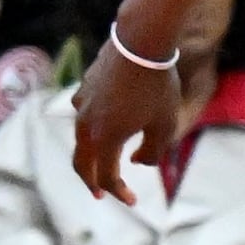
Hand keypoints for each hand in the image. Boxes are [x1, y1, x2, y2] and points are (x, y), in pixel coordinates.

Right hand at [70, 37, 185, 199]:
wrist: (139, 43)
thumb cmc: (157, 87)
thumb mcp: (164, 125)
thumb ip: (152, 152)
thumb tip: (136, 163)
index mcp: (104, 139)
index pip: (107, 176)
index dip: (119, 192)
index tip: (132, 200)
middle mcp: (85, 125)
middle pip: (82, 162)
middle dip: (91, 181)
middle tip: (100, 193)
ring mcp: (80, 105)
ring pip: (82, 138)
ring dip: (93, 154)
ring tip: (104, 162)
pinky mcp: (82, 88)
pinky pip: (85, 116)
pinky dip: (94, 129)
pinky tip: (108, 127)